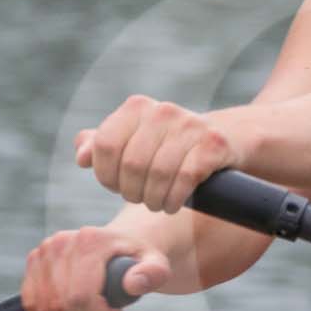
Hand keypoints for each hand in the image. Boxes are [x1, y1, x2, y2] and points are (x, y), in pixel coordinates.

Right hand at [20, 227, 170, 310]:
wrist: (115, 245)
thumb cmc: (137, 259)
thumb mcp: (155, 264)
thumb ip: (153, 274)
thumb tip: (133, 284)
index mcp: (90, 241)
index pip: (81, 296)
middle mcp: (61, 242)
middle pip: (61, 304)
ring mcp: (43, 251)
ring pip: (44, 307)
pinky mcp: (33, 262)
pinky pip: (33, 303)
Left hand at [75, 95, 242, 212]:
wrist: (229, 138)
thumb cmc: (172, 145)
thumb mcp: (135, 141)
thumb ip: (103, 146)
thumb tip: (81, 157)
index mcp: (137, 107)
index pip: (105, 145)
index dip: (106, 175)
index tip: (117, 187)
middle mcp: (163, 110)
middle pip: (131, 165)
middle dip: (132, 192)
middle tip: (140, 199)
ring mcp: (191, 125)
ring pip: (157, 174)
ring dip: (154, 200)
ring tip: (157, 204)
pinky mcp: (213, 144)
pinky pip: (184, 180)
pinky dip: (174, 199)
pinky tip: (174, 204)